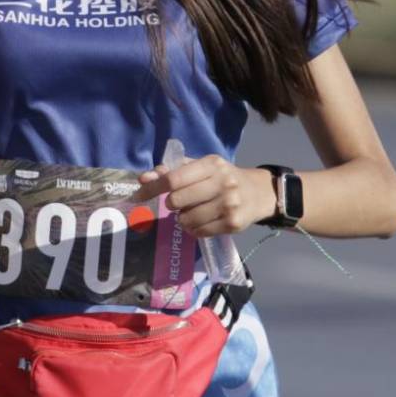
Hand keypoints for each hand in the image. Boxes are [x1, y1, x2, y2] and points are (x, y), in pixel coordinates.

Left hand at [136, 155, 277, 237]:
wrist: (258, 192)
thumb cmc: (222, 178)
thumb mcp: (201, 168)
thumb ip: (173, 171)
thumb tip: (144, 178)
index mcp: (211, 164)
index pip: (174, 178)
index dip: (152, 188)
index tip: (137, 196)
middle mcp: (222, 182)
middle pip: (178, 200)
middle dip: (171, 204)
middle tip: (178, 204)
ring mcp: (229, 204)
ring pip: (187, 219)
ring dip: (182, 219)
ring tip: (191, 213)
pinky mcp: (233, 224)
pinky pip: (200, 232)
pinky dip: (193, 229)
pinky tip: (200, 222)